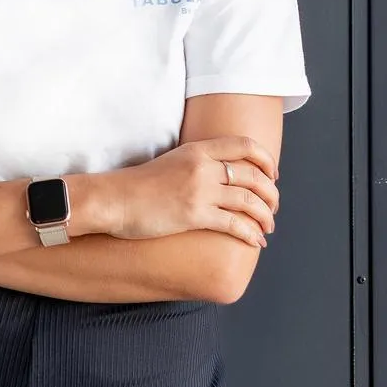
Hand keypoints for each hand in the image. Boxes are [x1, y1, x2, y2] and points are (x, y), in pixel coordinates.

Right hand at [94, 135, 279, 246]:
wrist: (112, 199)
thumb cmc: (136, 185)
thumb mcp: (171, 163)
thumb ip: (197, 165)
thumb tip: (221, 178)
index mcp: (197, 150)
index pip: (244, 145)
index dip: (266, 159)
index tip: (272, 174)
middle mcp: (203, 167)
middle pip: (254, 175)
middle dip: (271, 193)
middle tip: (273, 206)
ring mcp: (200, 190)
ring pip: (250, 201)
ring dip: (265, 216)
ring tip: (268, 228)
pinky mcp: (194, 215)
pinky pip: (235, 223)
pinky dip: (251, 234)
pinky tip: (255, 241)